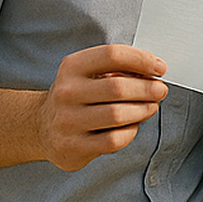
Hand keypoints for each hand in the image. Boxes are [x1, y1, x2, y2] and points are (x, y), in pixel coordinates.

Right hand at [34, 44, 168, 171]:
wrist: (42, 128)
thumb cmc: (76, 97)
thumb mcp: (88, 74)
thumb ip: (118, 69)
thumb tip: (154, 73)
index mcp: (72, 67)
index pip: (112, 55)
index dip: (142, 59)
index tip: (160, 68)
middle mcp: (66, 92)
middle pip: (118, 87)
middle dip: (147, 89)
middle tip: (160, 91)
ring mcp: (67, 121)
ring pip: (118, 115)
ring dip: (143, 111)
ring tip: (150, 107)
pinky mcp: (73, 146)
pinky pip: (114, 140)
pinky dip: (130, 132)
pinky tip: (132, 126)